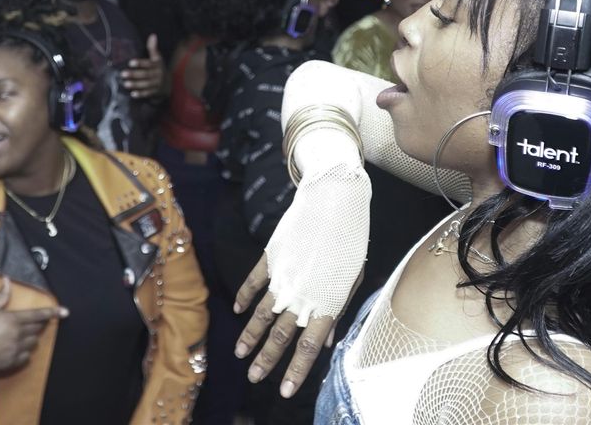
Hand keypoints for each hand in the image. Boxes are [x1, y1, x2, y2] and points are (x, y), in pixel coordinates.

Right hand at [0, 279, 67, 375]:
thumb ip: (1, 296)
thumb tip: (7, 280)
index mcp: (12, 319)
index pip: (38, 315)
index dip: (53, 313)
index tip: (66, 312)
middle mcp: (16, 334)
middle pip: (37, 329)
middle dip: (37, 324)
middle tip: (28, 322)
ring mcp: (15, 350)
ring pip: (33, 343)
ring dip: (30, 338)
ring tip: (16, 336)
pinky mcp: (11, 363)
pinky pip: (26, 357)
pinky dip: (24, 352)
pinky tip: (14, 348)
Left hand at [121, 34, 165, 99]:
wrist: (168, 83)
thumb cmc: (158, 67)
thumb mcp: (157, 57)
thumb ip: (153, 48)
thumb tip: (153, 35)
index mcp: (157, 65)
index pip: (148, 64)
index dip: (140, 63)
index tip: (130, 62)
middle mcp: (157, 74)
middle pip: (146, 74)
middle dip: (134, 74)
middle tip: (123, 74)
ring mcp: (156, 84)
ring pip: (146, 84)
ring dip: (136, 84)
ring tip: (125, 84)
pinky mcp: (155, 92)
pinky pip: (148, 93)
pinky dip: (141, 94)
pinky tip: (133, 94)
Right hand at [233, 254, 359, 399]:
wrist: (334, 200)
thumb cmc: (351, 240)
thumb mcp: (353, 279)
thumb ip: (339, 310)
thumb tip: (328, 339)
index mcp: (327, 302)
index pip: (309, 346)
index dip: (296, 370)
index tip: (285, 390)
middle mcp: (302, 294)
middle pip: (281, 335)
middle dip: (267, 360)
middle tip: (255, 378)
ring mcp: (283, 277)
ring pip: (262, 314)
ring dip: (250, 336)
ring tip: (240, 353)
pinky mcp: (270, 258)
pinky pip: (253, 284)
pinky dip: (244, 298)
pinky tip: (238, 310)